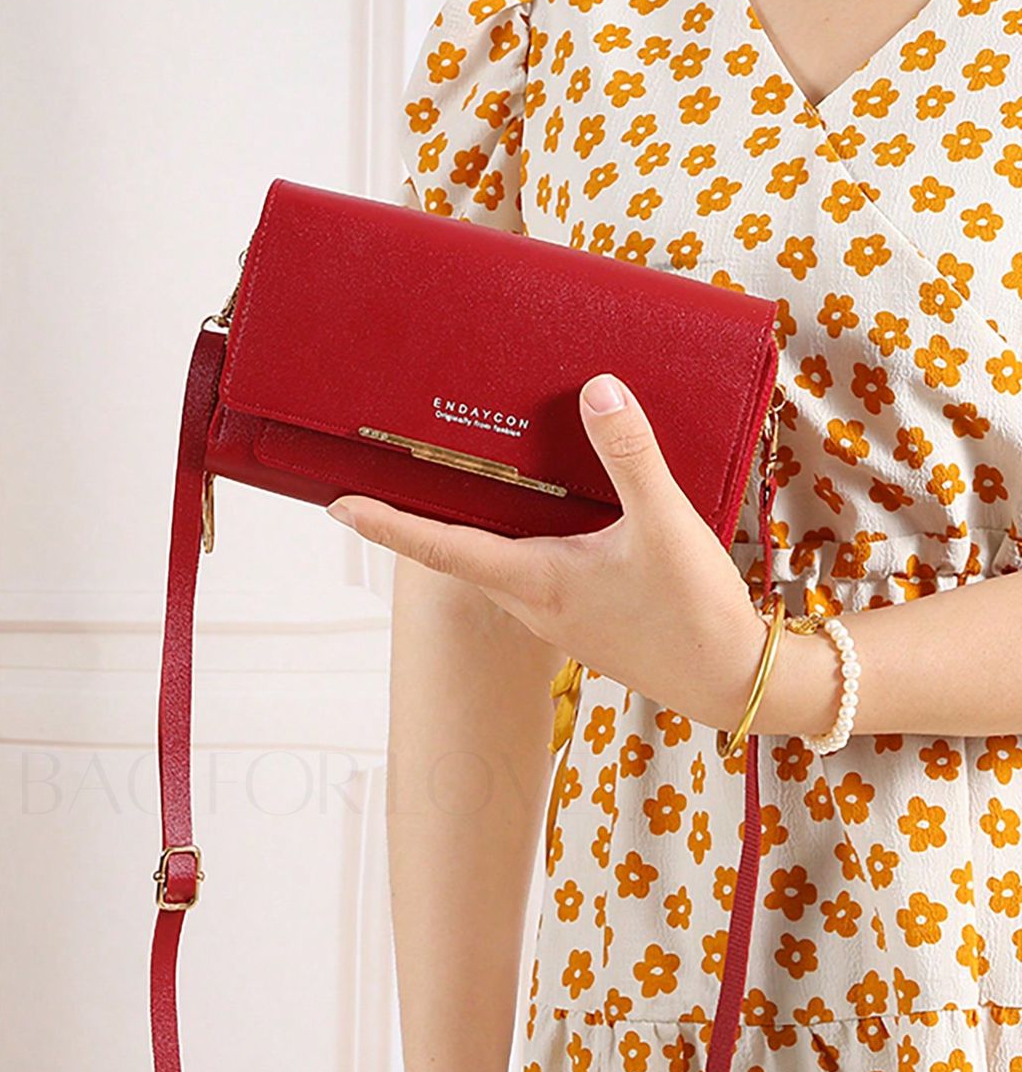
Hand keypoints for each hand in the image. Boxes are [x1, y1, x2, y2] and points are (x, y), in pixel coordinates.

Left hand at [327, 372, 764, 731]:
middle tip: (392, 470)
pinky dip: (518, 535)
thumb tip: (597, 389)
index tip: (337, 502)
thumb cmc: (694, 615)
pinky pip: (533, 568)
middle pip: (459, 552)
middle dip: (421, 514)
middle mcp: (533, 601)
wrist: (735, 682)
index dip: (386, 524)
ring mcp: (556, 614)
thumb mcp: (664, 526)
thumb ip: (629, 455)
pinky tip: (548, 510)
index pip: (440, 547)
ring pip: (496, 561)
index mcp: (535, 580)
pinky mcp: (584, 614)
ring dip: (472, 525)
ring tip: (460, 478)